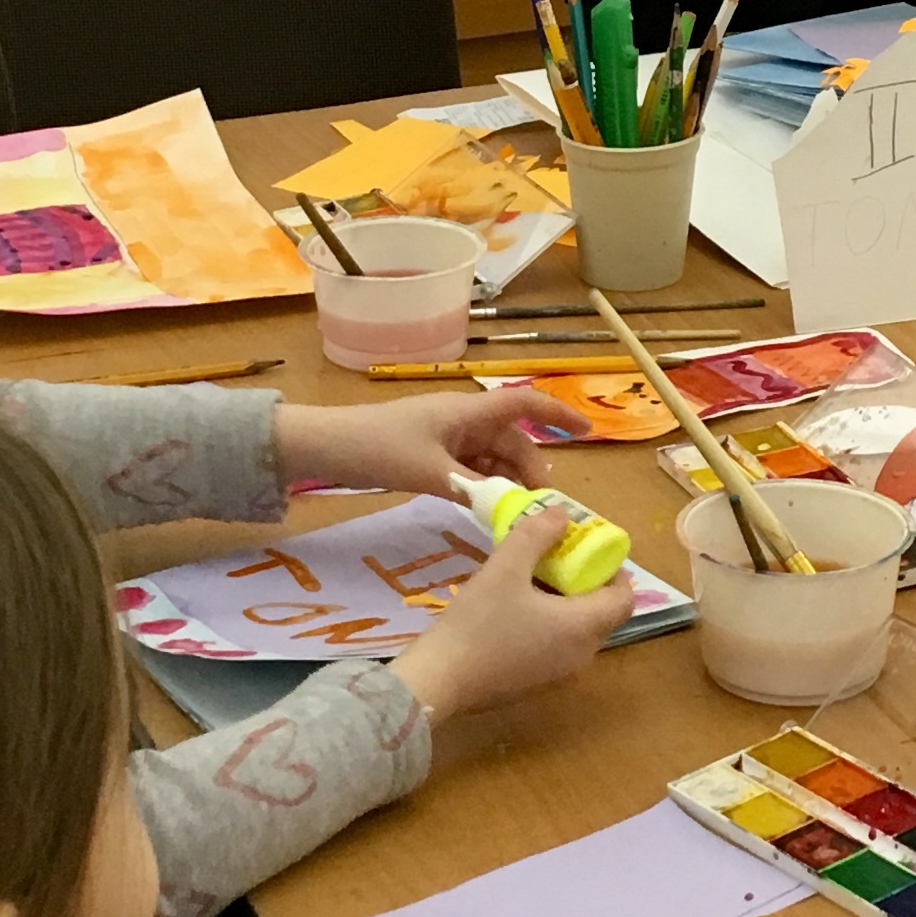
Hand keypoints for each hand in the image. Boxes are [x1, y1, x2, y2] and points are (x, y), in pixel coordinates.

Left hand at [277, 385, 554, 498]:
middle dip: (530, 468)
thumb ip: (472, 488)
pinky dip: (483, 485)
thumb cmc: (377, 449)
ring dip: (506, 481)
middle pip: (511, 439)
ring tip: (515, 512)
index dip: (558, 415)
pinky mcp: (432, 453)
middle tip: (538, 506)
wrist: (327, 447)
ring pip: (492, 456)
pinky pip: (471, 467)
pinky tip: (485, 509)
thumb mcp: (428, 472)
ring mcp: (447, 436)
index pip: (524, 403)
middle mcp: (462, 419)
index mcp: (467, 411)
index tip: (588, 432)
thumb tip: (510, 506)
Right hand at [388, 507, 632, 724]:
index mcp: (583, 628)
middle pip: (602, 614)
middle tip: (556, 557)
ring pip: (577, 631)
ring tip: (531, 577)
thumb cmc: (478, 623)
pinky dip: (549, 624)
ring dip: (565, 602)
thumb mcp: (505, 567)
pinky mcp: (535, 684)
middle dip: (585, 582)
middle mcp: (581, 655)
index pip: (624, 599)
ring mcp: (558, 674)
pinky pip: (557, 647)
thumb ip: (536, 535)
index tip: (587, 550)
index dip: (614, 571)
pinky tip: (513, 608)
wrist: (438, 681)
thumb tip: (560, 514)